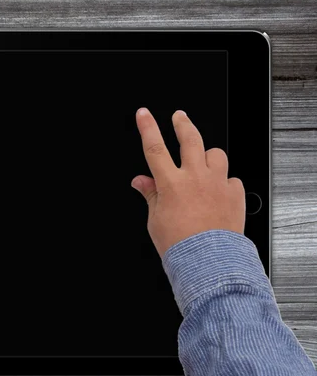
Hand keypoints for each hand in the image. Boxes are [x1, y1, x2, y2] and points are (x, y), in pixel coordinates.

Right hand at [131, 108, 245, 257]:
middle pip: (190, 139)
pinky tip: (218, 191)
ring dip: (208, 154)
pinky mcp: (235, 194)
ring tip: (204, 160)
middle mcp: (196, 178)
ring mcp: (218, 183)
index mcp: (171, 183)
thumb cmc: (181, 245)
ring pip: (216, 153)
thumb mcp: (155, 219)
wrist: (208, 261)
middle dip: (182, 123)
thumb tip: (141, 182)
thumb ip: (151, 195)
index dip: (147, 127)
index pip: (154, 147)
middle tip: (179, 116)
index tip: (144, 114)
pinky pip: (231, 178)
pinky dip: (224, 181)